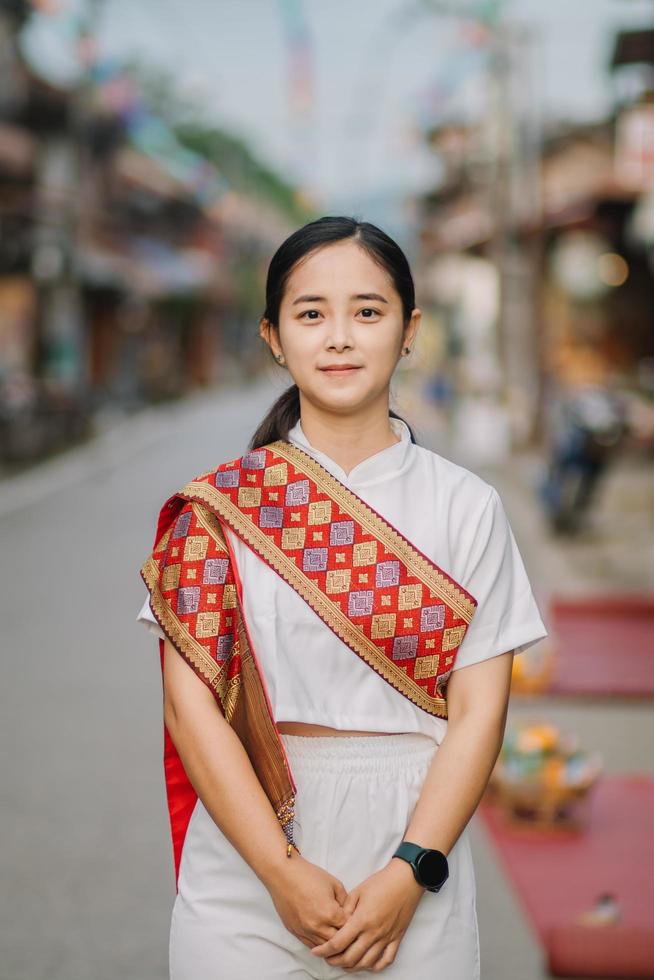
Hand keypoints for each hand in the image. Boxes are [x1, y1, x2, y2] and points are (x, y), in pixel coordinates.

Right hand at [266, 853, 352, 947]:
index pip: (348, 929)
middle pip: (337, 942)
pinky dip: (319, 945)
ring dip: (331, 944)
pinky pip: (310, 946)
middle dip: (344, 938)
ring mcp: (305, 931)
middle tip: (348, 932)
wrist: (283, 874)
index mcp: (330, 913)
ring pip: (324, 948)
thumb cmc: (308, 875)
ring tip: (337, 938)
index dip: (353, 925)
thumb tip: (350, 914)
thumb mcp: (334, 883)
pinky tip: (324, 939)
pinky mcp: (295, 932)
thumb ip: (345, 901)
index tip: (355, 922)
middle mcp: (317, 926)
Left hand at [309, 858, 424, 971]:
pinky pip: (386, 960)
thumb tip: (337, 922)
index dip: (324, 950)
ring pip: (366, 963)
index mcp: (362, 920)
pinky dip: (375, 966)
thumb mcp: (358, 891)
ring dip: (352, 966)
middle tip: (327, 958)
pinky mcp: (397, 939)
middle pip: (350, 957)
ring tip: (343, 963)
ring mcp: (386, 938)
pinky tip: (367, 964)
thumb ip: (345, 909)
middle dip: (335, 961)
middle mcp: (374, 933)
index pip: (338, 943)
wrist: (405, 880)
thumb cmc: (381, 882)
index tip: (316, 951)